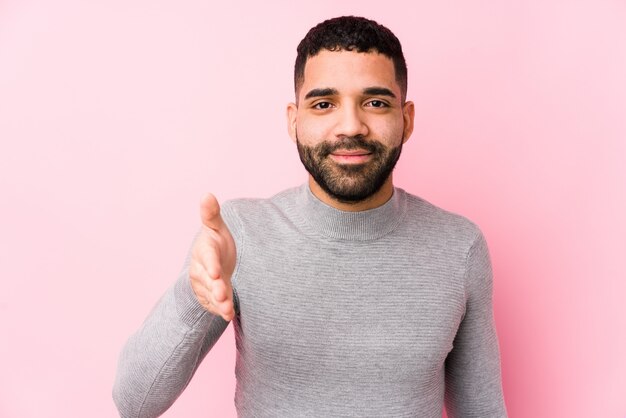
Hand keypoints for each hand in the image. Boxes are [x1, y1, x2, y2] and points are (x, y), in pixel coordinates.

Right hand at [189, 193, 236, 320]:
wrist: (212, 263)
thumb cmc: (215, 242)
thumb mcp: (216, 228)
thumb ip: (211, 214)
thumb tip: (207, 194)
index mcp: (204, 251)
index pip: (207, 257)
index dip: (210, 264)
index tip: (215, 271)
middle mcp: (201, 269)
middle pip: (207, 280)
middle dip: (215, 287)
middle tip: (223, 294)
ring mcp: (204, 285)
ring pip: (211, 294)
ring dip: (219, 302)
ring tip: (228, 308)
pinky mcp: (209, 297)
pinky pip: (214, 305)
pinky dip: (221, 310)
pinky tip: (229, 315)